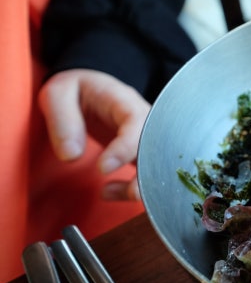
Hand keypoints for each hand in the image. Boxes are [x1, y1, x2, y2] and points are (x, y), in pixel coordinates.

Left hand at [38, 69, 150, 200]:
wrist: (89, 90)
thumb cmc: (76, 89)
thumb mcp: (58, 93)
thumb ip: (62, 120)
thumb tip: (71, 156)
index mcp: (126, 101)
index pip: (138, 122)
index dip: (125, 147)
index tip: (102, 168)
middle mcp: (145, 121)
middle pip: (159, 147)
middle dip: (146, 173)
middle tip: (120, 191)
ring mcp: (147, 139)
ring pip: (159, 165)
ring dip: (141, 186)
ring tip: (107, 193)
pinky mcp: (142, 154)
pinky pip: (149, 175)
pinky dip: (134, 189)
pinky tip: (109, 192)